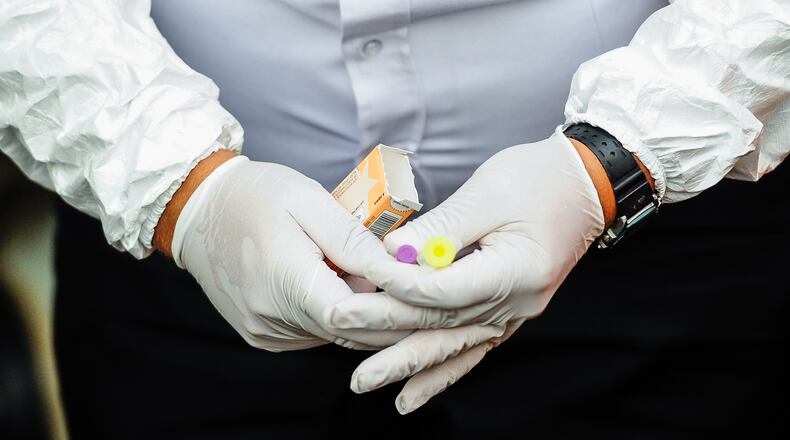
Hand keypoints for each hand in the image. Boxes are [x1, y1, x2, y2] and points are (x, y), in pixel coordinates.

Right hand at [171, 155, 409, 351]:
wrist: (197, 211)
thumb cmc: (254, 196)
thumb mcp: (308, 202)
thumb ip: (354, 240)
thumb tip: (398, 270)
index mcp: (284, 283)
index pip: (355, 316)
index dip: (396, 308)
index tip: (426, 291)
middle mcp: (272, 320)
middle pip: (352, 334)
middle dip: (393, 315)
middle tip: (422, 287)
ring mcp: (266, 333)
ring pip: (338, 336)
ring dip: (368, 314)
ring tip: (381, 277)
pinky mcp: (264, 336)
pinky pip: (317, 332)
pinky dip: (341, 316)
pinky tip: (346, 284)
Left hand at [327, 128, 605, 410]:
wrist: (585, 186)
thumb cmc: (539, 180)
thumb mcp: (487, 193)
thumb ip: (440, 227)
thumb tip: (393, 252)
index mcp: (518, 271)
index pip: (445, 289)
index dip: (401, 282)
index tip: (365, 271)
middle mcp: (517, 302)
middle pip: (442, 323)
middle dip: (386, 328)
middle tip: (340, 326)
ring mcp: (514, 313)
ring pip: (452, 346)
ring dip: (407, 365)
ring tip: (366, 382)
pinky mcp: (506, 312)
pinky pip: (470, 350)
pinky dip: (439, 374)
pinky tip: (410, 395)